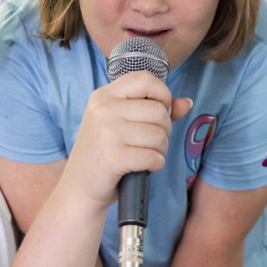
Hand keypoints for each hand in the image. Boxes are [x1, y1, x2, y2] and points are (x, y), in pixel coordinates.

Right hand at [61, 71, 191, 209]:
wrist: (79, 187)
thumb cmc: (104, 153)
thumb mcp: (121, 124)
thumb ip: (153, 109)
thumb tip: (187, 103)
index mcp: (104, 96)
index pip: (144, 79)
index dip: (162, 93)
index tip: (162, 110)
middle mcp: (103, 109)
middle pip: (158, 110)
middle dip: (165, 129)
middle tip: (153, 141)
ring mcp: (107, 132)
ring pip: (158, 135)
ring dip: (161, 149)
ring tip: (147, 154)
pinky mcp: (113, 157)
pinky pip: (153, 157)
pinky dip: (156, 164)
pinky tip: (145, 167)